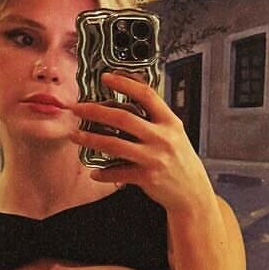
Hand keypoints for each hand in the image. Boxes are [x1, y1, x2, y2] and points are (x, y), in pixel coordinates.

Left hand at [68, 73, 216, 216]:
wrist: (193, 192)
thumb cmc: (181, 161)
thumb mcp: (175, 133)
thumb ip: (155, 118)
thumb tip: (129, 98)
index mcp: (170, 122)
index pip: (146, 95)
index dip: (125, 83)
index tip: (106, 77)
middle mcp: (162, 137)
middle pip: (123, 117)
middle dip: (95, 111)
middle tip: (79, 109)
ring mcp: (154, 158)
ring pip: (114, 144)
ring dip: (91, 139)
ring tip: (76, 135)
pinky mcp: (147, 177)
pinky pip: (118, 172)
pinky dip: (103, 173)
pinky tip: (94, 172)